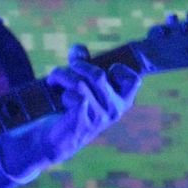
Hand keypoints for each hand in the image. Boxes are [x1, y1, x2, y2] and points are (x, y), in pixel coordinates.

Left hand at [0, 45, 140, 182]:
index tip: (104, 70)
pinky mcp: (83, 121)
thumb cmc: (71, 108)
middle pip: (98, 75)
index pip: (133, 80)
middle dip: (78, 65)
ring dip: (62, 76)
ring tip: (54, 79)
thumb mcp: (83, 84)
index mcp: (121, 100)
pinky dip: (63, 92)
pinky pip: (75, 96)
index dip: (119, 69)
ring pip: (80, 83)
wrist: (57, 138)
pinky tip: (60, 97)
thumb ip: (83, 63)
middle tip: (68, 67)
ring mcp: (100, 117)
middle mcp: (115, 109)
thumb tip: (79, 48)